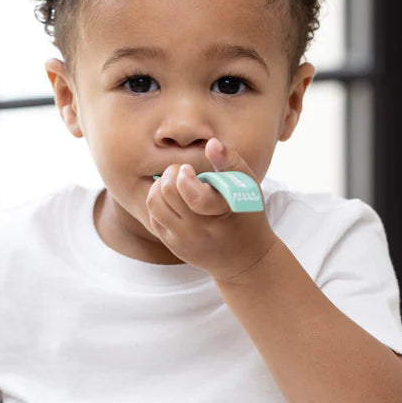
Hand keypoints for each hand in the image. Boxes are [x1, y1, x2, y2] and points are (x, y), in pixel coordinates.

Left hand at [146, 138, 277, 281]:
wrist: (244, 260)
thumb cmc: (247, 215)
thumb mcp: (248, 187)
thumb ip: (231, 162)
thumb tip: (211, 143)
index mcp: (222, 215)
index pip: (194, 197)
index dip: (185, 177)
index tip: (188, 169)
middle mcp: (200, 230)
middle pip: (168, 194)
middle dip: (170, 174)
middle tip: (181, 171)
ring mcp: (184, 240)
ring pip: (155, 204)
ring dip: (159, 186)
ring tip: (174, 183)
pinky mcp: (173, 244)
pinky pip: (153, 216)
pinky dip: (159, 201)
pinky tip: (172, 199)